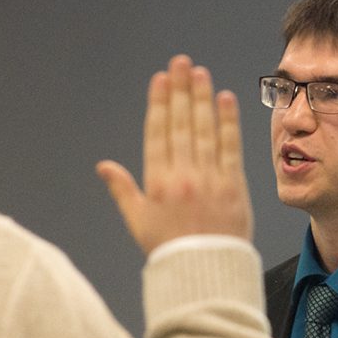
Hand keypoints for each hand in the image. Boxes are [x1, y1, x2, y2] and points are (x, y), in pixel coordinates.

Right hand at [97, 54, 252, 254]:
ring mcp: (210, 179)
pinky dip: (228, 122)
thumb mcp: (138, 222)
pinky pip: (230, 147)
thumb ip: (123, 190)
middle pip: (180, 125)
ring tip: (201, 73)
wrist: (206, 274)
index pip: (157, 134)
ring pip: (204, 130)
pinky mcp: (234, 186)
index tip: (161, 79)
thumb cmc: (170, 250)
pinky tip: (226, 99)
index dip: (159, 104)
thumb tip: (103, 166)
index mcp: (157, 183)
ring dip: (203, 98)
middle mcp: (182, 176)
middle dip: (181, 91)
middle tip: (182, 63)